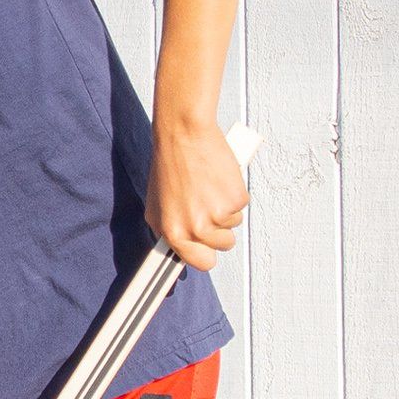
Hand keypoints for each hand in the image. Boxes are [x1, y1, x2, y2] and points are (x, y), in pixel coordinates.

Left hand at [146, 121, 248, 271]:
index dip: (207, 255)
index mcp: (174, 233)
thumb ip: (169, 231)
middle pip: (223, 245)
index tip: (208, 253)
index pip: (201, 263)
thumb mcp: (157, 207)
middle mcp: (195, 229)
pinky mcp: (236, 199)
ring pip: (233, 224)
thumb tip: (177, 251)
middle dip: (220, 230)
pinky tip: (217, 178)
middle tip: (207, 206)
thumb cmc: (170, 167)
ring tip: (208, 187)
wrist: (184, 135)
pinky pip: (241, 205)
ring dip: (226, 208)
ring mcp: (217, 215)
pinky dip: (233, 192)